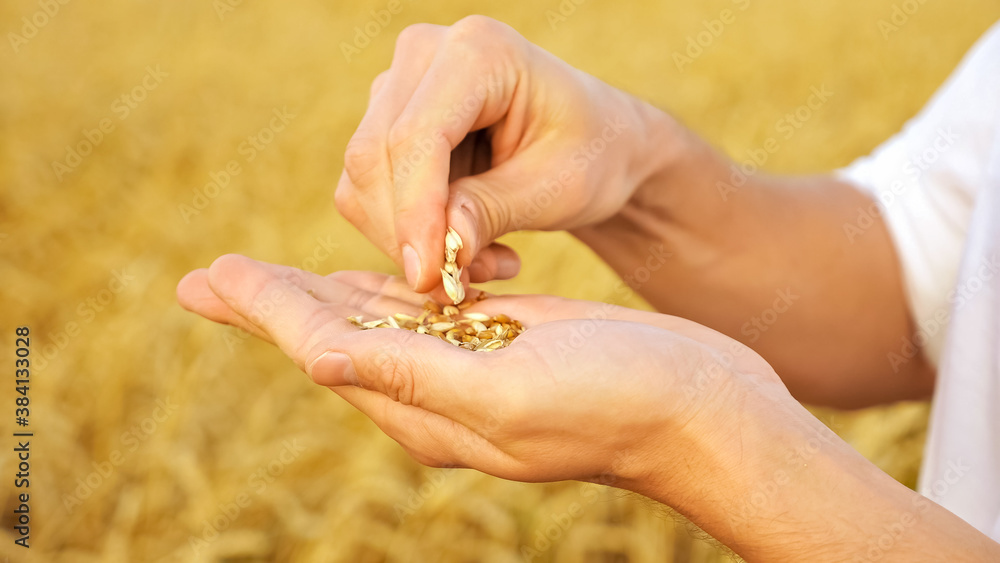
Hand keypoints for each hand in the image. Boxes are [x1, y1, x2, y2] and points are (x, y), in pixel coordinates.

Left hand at [176, 254, 781, 491]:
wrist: (701, 404)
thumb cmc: (618, 402)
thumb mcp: (508, 393)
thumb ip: (412, 377)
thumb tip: (318, 362)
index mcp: (427, 411)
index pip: (324, 350)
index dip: (264, 308)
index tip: (209, 276)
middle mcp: (437, 394)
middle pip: (332, 337)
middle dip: (270, 302)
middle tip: (210, 276)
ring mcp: (470, 366)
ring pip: (371, 322)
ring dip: (314, 294)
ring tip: (264, 277)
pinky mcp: (503, 340)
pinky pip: (423, 311)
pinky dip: (381, 288)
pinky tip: (358, 279)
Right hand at [335, 16, 674, 294]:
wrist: (597, 142)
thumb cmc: (590, 153)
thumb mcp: (557, 188)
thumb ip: (493, 212)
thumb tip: (439, 256)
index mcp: (479, 51)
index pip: (416, 136)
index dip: (414, 212)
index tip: (429, 277)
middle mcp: (426, 53)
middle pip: (375, 156)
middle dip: (409, 234)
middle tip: (466, 282)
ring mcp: (398, 84)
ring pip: (363, 179)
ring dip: (410, 239)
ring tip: (484, 263)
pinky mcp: (385, 121)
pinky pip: (367, 190)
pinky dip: (406, 232)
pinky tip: (465, 244)